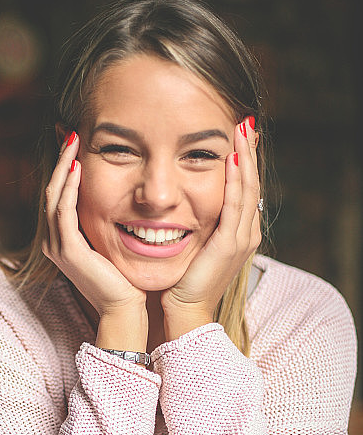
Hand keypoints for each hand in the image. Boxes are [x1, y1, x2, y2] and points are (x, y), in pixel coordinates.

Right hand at [42, 132, 146, 318]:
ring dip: (64, 168)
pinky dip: (69, 188)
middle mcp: (54, 242)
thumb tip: (120, 198)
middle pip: (51, 190)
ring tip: (73, 142)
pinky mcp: (68, 250)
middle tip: (71, 133)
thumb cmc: (123, 279)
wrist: (124, 309)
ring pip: (54, 197)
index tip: (77, 142)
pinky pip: (63, 211)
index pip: (59, 195)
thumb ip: (106, 223)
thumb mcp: (111, 244)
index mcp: (63, 239)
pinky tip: (78, 168)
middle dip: (62, 160)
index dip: (66, 167)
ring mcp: (58, 246)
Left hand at [161, 117, 260, 328]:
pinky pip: (235, 204)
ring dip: (245, 156)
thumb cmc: (183, 285)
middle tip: (245, 121)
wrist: (185, 314)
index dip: (244, 160)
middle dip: (248, 151)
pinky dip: (235, 179)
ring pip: (248, 188)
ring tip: (242, 128)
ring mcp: (241, 239)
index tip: (237, 135)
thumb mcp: (194, 249)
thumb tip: (184, 208)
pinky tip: (232, 157)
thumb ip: (197, 227)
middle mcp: (246, 234)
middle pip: (252, 182)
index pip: (245, 188)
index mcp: (239, 234)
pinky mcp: (229, 244)